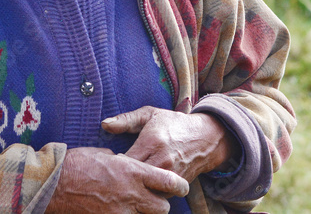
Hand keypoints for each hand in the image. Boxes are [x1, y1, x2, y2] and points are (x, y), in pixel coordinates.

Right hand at [46, 146, 187, 213]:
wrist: (52, 184)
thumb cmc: (76, 164)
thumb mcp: (103, 154)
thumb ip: (121, 161)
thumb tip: (125, 163)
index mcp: (133, 171)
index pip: (168, 181)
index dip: (178, 185)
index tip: (181, 187)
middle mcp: (131, 193)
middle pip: (162, 207)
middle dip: (161, 204)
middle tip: (155, 199)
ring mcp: (120, 211)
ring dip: (145, 213)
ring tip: (137, 206)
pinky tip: (120, 210)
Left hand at [101, 107, 239, 182]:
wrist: (206, 137)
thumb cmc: (174, 124)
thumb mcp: (150, 115)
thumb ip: (126, 119)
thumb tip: (104, 124)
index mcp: (152, 141)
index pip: (124, 162)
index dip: (113, 165)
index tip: (109, 164)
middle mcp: (162, 159)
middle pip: (133, 179)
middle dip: (122, 180)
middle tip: (115, 178)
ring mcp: (171, 174)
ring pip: (146, 190)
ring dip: (136, 189)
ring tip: (127, 184)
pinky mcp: (178, 184)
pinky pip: (159, 195)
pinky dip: (149, 193)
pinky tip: (142, 188)